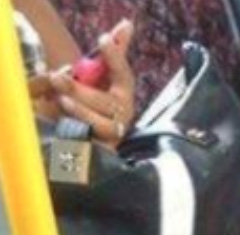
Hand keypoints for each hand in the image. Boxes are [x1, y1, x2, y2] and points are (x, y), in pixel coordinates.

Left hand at [49, 18, 134, 145]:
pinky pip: (91, 138)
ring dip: (79, 109)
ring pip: (99, 122)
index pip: (123, 74)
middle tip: (56, 77)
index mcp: (124, 94)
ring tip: (60, 100)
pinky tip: (64, 118)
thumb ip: (112, 53)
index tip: (102, 39)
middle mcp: (124, 115)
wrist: (91, 138)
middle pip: (105, 102)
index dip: (115, 57)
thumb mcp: (99, 77)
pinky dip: (77, 127)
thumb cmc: (93, 102)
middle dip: (79, 90)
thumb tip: (126, 24)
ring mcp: (114, 134)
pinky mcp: (104, 149)